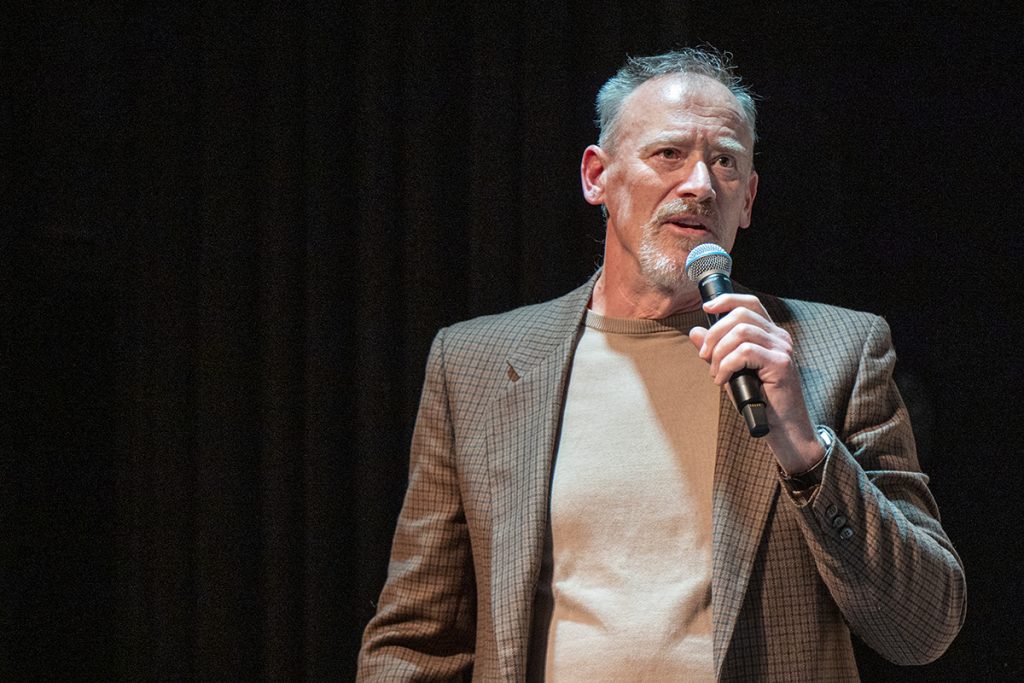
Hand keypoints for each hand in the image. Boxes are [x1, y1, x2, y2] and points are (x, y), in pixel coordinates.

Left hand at [688, 293, 823, 473]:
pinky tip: (723, 380)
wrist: (782, 428)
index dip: (727, 300)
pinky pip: (744, 352)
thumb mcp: (730, 371)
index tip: (706, 308)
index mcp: (770, 335)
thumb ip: (715, 351)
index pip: (750, 304)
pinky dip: (726, 365)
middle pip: (740, 315)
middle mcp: (779, 337)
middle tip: (705, 356)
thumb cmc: (758, 401)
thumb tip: (695, 331)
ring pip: (740, 333)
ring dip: (719, 353)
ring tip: (716, 373)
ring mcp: (782, 349)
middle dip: (715, 334)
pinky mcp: (781, 364)